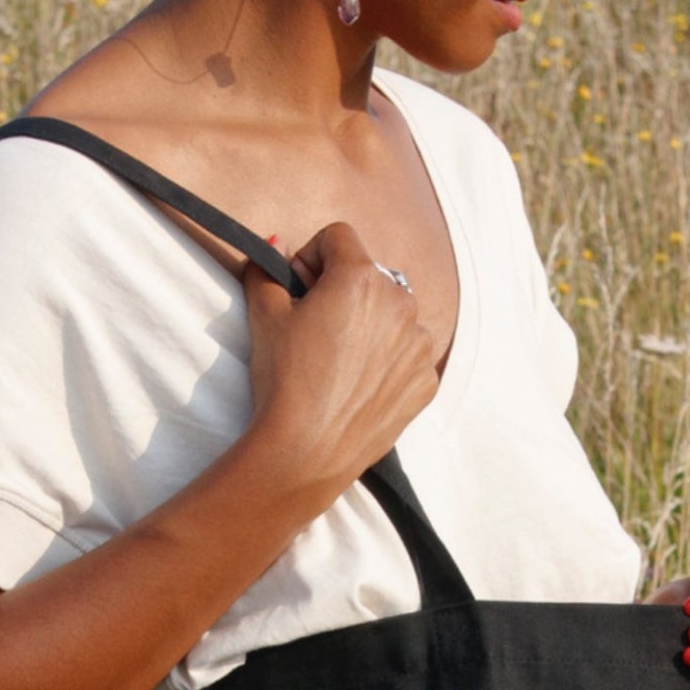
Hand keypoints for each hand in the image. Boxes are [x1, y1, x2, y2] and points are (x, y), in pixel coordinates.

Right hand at [240, 219, 440, 511]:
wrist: (307, 452)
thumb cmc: (285, 382)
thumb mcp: (264, 318)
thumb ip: (268, 271)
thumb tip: (276, 243)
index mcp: (361, 277)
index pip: (338, 237)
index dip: (311, 258)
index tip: (299, 290)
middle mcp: (401, 302)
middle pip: (370, 276)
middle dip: (344, 292)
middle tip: (317, 330)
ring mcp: (419, 344)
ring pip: (394, 316)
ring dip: (370, 327)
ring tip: (339, 364)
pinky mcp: (425, 381)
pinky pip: (407, 357)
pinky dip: (387, 364)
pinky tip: (358, 388)